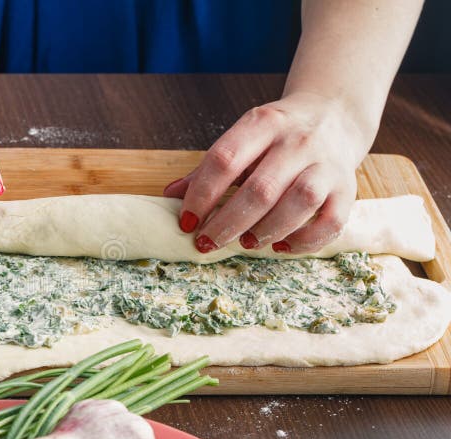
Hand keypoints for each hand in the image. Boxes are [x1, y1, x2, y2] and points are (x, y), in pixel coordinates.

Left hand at [164, 92, 367, 253]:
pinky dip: (304, 240)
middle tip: (207, 242)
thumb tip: (169, 196)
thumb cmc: (276, 136)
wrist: (334, 115)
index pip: (225, 159)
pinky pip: (331, 221)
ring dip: (266, 230)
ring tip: (244, 243)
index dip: (201, 194)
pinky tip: (279, 246)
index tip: (186, 221)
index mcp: (263, 124)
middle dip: (228, 222)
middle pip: (261, 188)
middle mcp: (297, 141)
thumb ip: (208, 169)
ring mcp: (326, 165)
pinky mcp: (347, 189)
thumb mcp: (242, 139)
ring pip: (299, 202)